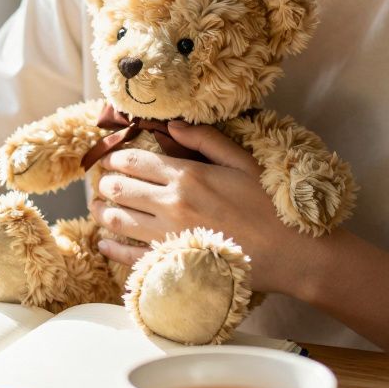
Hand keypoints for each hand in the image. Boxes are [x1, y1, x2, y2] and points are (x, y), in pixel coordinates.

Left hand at [90, 121, 313, 296]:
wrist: (289, 253)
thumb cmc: (270, 205)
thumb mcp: (242, 162)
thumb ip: (206, 140)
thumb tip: (173, 125)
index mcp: (187, 175)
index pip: (134, 161)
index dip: (115, 158)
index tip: (111, 159)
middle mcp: (171, 204)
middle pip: (119, 188)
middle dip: (106, 183)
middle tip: (104, 182)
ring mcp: (168, 235)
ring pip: (117, 220)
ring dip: (102, 211)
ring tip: (99, 207)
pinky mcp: (171, 262)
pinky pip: (129, 256)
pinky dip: (111, 248)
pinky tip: (104, 242)